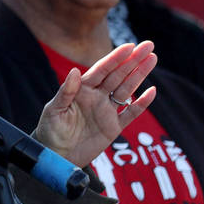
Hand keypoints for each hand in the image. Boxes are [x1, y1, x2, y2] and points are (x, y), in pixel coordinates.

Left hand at [31, 41, 157, 166]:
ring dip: (140, 75)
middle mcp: (96, 97)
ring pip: (127, 89)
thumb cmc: (50, 131)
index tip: (130, 46)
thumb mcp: (54, 111)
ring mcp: (106, 111)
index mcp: (82, 89)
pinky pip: (131, 113)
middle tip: (149, 46)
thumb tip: (74, 71)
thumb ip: (65, 92)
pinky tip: (152, 91)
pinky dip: (142, 103)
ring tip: (153, 59)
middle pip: (118, 75)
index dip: (116, 58)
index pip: (102, 70)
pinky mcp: (113, 127)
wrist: (56, 157)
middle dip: (133, 60)